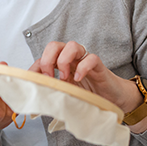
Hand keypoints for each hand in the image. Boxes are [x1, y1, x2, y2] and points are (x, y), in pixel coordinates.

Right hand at [0, 64, 18, 132]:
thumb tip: (2, 66)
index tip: (2, 80)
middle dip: (5, 96)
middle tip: (8, 84)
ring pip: (8, 114)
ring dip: (11, 100)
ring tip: (9, 90)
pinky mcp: (2, 126)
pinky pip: (13, 116)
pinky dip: (14, 105)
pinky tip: (12, 97)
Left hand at [30, 41, 146, 129]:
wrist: (113, 100)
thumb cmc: (88, 96)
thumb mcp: (65, 94)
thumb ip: (52, 92)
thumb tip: (34, 99)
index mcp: (61, 65)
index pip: (44, 56)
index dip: (36, 66)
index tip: (35, 81)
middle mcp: (72, 60)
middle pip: (55, 45)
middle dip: (48, 59)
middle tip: (50, 76)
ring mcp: (85, 61)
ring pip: (72, 45)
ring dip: (64, 60)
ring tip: (65, 78)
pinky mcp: (99, 67)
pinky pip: (91, 58)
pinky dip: (82, 67)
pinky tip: (78, 79)